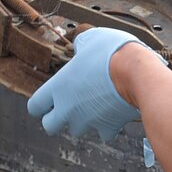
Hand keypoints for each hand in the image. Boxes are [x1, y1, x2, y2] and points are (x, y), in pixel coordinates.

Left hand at [27, 27, 143, 140]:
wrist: (138, 73)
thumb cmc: (112, 52)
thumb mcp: (90, 38)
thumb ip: (79, 46)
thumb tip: (80, 46)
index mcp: (57, 87)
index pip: (34, 106)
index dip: (40, 103)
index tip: (48, 99)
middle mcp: (68, 109)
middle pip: (49, 126)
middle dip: (56, 119)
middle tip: (68, 106)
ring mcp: (87, 120)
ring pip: (77, 130)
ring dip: (83, 120)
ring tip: (94, 104)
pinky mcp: (108, 127)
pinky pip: (104, 133)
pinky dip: (107, 126)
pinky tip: (113, 112)